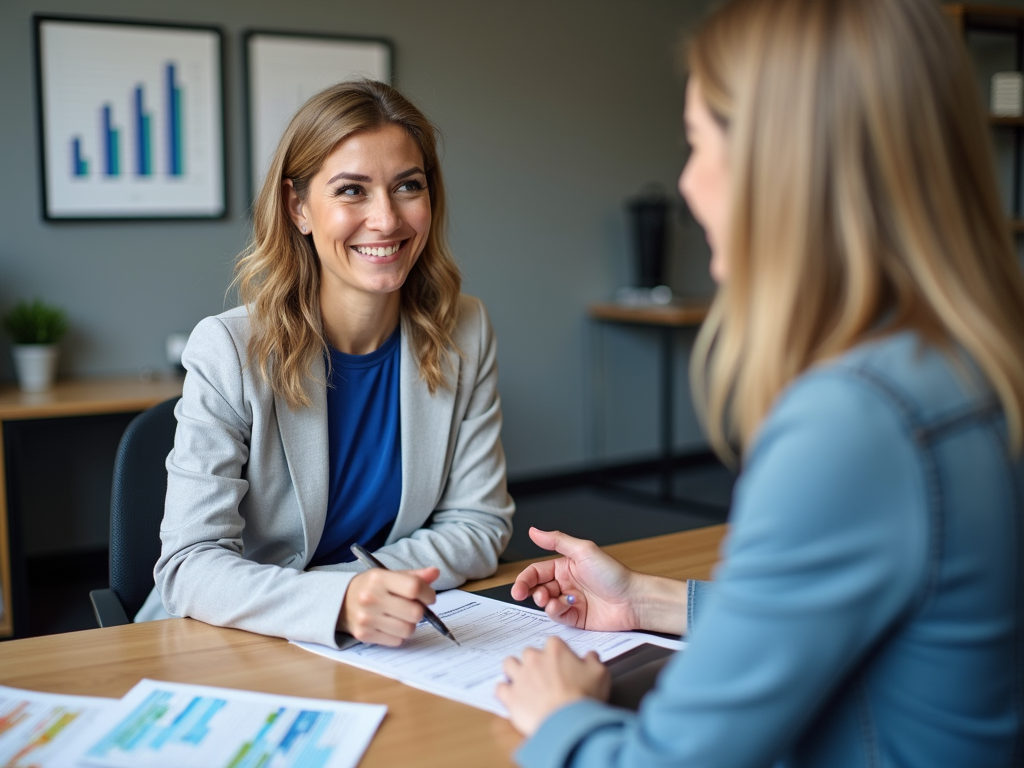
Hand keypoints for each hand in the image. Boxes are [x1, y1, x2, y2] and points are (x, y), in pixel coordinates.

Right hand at [337, 566, 438, 645]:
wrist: (341, 601)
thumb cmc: (372, 586)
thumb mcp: (390, 575)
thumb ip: (414, 576)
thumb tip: (435, 573)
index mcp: (379, 578)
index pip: (414, 587)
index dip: (428, 594)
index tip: (428, 597)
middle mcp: (371, 598)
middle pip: (415, 612)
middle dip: (419, 611)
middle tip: (413, 607)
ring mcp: (366, 618)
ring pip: (408, 629)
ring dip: (410, 624)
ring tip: (401, 616)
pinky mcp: (364, 635)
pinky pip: (397, 641)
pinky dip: (398, 634)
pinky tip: (390, 625)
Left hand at [496, 637, 610, 736]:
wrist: (568, 722)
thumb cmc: (584, 697)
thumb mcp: (600, 674)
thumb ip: (593, 660)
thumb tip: (590, 655)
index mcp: (555, 650)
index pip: (552, 642)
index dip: (557, 654)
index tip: (561, 664)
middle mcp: (534, 658)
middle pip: (529, 652)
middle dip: (535, 662)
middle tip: (544, 676)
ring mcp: (520, 676)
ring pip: (509, 664)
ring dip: (515, 671)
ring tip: (524, 682)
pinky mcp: (510, 696)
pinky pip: (500, 688)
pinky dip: (505, 692)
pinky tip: (512, 697)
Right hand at [510, 528, 639, 631]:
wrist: (632, 600)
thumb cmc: (613, 574)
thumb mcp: (583, 551)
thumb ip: (556, 541)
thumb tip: (533, 531)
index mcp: (565, 566)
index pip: (536, 571)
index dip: (525, 579)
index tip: (518, 589)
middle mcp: (566, 583)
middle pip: (538, 588)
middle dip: (531, 592)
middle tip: (533, 595)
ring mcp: (571, 600)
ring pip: (545, 603)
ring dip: (545, 602)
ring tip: (551, 600)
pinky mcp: (576, 617)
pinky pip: (557, 616)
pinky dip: (556, 612)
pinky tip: (564, 607)